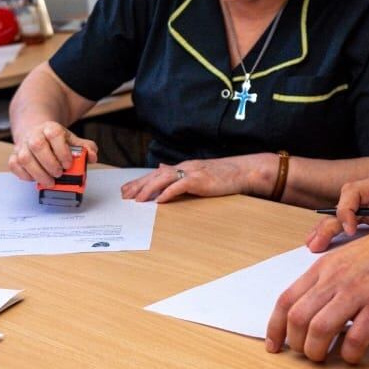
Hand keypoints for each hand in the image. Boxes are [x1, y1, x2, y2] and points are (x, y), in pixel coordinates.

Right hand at [9, 122, 96, 185]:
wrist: (36, 132)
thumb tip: (92, 156)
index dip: (62, 150)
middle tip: (59, 174)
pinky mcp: (14, 155)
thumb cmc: (55, 139)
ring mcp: (22, 145)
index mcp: (50, 128)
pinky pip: (14, 165)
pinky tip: (35, 179)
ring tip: (50, 181)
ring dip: (38, 173)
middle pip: (37, 146)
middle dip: (50, 163)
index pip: (54, 134)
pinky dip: (24, 175)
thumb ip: (85, 147)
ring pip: (24, 158)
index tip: (68, 163)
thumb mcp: (72, 140)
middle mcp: (34, 135)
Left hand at [120, 155, 262, 202]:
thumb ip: (181, 173)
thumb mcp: (200, 172)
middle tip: (125, 195)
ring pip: (164, 179)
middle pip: (156, 175)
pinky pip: (180, 185)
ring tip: (138, 199)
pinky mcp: (200, 180)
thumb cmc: (225, 174)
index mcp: (185, 167)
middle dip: (139, 185)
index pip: (157, 173)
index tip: (128, 190)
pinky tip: (159, 200)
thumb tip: (163, 169)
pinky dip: (168, 193)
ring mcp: (192, 172)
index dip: (141, 181)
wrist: (243, 170)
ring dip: (149, 189)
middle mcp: (185, 167)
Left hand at [266, 229, 368, 363]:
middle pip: (298, 319)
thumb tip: (307, 310)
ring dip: (317, 352)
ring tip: (325, 357)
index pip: (286, 300)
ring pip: (320, 331)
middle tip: (305, 352)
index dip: (275, 328)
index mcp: (323, 267)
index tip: (274, 345)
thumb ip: (324, 280)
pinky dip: (348, 354)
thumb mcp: (343, 258)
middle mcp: (334, 279)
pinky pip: (354, 340)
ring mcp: (356, 293)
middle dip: (296, 344)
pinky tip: (352, 355)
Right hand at [307, 167, 368, 251]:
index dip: (346, 211)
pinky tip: (327, 244)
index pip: (352, 192)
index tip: (350, 230)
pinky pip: (353, 223)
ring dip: (328, 230)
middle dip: (328, 227)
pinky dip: (339, 233)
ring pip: (343, 216)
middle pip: (342, 208)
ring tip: (313, 244)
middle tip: (315, 244)